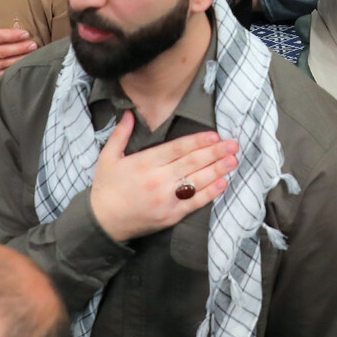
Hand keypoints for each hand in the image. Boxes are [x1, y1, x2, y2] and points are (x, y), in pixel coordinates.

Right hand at [87, 113, 240, 242]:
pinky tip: (222, 183)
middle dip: (215, 152)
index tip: (214, 135)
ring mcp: (166, 199)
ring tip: (233, 160)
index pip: (177, 148)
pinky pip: (194, 202)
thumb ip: (121, 134)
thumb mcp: (108, 157)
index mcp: (145, 163)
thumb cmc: (106, 188)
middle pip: (192, 163)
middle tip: (233, 145)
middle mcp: (158, 180)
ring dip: (218, 170)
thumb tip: (129, 113)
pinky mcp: (171, 216)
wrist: (102, 223)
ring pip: (197, 181)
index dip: (198, 141)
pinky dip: (210, 193)